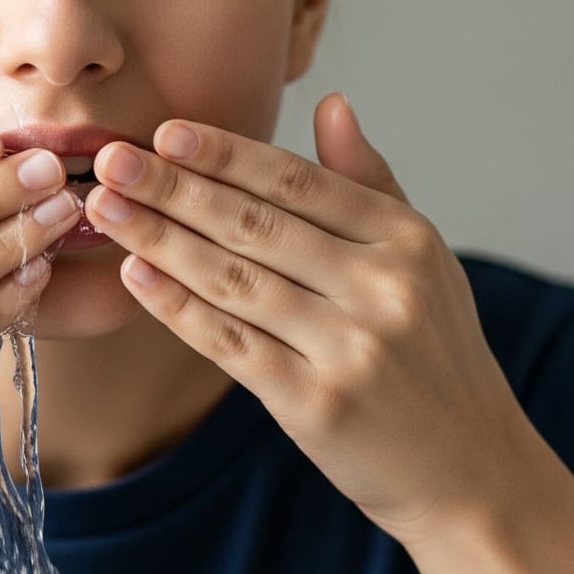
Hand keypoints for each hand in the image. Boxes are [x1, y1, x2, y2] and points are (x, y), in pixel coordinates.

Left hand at [81, 92, 533, 547]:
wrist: (468, 469)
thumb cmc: (434, 358)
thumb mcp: (424, 262)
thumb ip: (372, 183)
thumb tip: (332, 104)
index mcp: (406, 240)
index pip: (299, 182)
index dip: (227, 155)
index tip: (166, 133)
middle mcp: (381, 288)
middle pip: (257, 225)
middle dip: (174, 188)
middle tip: (110, 160)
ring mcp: (350, 348)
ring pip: (234, 279)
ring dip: (160, 239)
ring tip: (105, 208)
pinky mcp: (316, 404)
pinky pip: (231, 343)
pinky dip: (178, 306)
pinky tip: (137, 274)